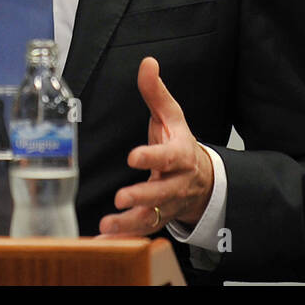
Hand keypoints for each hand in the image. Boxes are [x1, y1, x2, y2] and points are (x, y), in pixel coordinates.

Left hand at [97, 56, 214, 236]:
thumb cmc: (181, 144)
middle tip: (121, 198)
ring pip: (151, 218)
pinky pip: (141, 232)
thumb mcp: (172, 116)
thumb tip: (147, 62)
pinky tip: (102, 242)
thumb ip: (156, 92)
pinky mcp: (158, 220)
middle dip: (142, 197)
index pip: (168, 157)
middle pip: (161, 193)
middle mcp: (176, 183)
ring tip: (107, 226)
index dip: (151, 157)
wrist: (202, 180)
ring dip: (129, 225)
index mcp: (180, 155)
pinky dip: (123, 239)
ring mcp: (168, 205)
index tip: (132, 156)